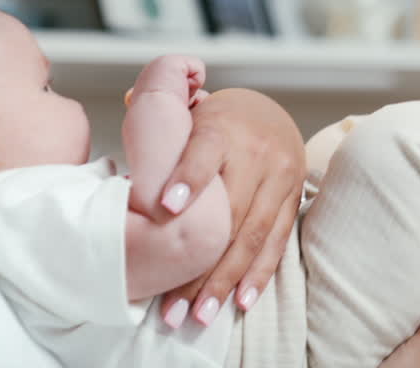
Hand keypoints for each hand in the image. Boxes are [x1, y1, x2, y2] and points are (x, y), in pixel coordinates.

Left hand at [157, 88, 305, 319]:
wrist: (272, 112)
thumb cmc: (216, 121)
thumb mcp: (190, 112)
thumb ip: (161, 118)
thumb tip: (126, 105)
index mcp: (223, 129)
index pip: (204, 154)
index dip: (187, 180)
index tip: (165, 210)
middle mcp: (256, 153)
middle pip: (229, 211)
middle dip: (200, 262)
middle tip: (173, 304)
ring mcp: (279, 178)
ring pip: (252, 234)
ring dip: (226, 279)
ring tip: (200, 314)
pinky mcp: (292, 199)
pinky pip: (276, 241)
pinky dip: (258, 274)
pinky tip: (240, 301)